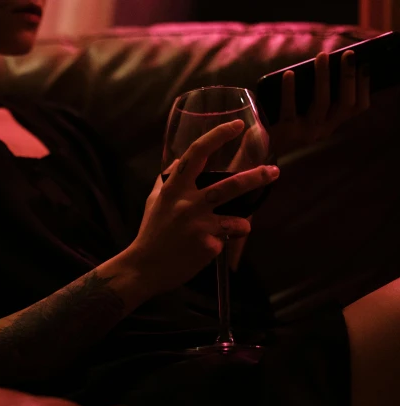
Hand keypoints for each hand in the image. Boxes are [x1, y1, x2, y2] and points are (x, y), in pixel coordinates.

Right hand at [129, 120, 279, 294]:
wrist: (144, 267)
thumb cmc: (150, 233)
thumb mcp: (153, 201)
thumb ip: (165, 181)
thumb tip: (176, 161)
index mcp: (174, 188)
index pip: (196, 153)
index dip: (218, 136)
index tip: (236, 125)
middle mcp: (188, 203)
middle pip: (230, 184)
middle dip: (256, 176)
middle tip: (273, 171)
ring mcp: (199, 225)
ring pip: (238, 217)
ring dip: (247, 220)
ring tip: (248, 223)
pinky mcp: (208, 246)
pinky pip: (226, 240)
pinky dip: (223, 243)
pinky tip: (209, 249)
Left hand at [270, 50, 369, 154]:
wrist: (257, 153)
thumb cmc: (282, 126)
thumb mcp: (305, 115)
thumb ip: (316, 99)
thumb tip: (324, 65)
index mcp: (331, 125)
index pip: (357, 107)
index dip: (364, 86)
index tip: (365, 64)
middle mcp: (322, 131)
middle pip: (345, 103)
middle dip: (348, 77)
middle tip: (347, 54)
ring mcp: (305, 133)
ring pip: (322, 103)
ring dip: (323, 77)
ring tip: (322, 56)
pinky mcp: (285, 132)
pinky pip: (289, 109)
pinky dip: (289, 90)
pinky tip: (289, 73)